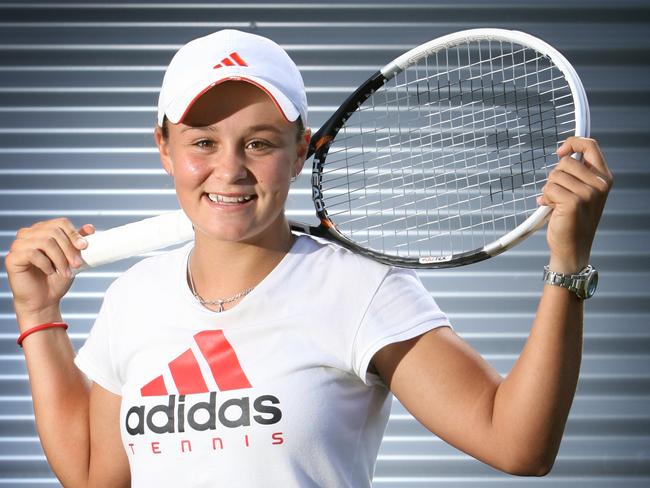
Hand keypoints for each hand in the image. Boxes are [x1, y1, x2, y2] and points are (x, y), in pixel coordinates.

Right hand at [5, 218, 95, 322]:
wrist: (44, 299)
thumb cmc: (57, 278)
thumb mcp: (72, 258)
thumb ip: (78, 242)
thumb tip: (89, 227)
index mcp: (43, 230)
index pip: (61, 223)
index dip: (74, 233)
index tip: (84, 246)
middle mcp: (29, 234)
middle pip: (54, 231)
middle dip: (69, 249)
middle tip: (77, 264)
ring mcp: (19, 245)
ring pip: (45, 242)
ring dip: (60, 259)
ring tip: (65, 272)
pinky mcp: (12, 257)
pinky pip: (32, 253)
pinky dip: (46, 264)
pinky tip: (49, 272)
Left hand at [537, 137, 612, 272]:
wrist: (573, 247)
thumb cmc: (574, 220)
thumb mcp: (583, 193)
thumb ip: (577, 174)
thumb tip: (563, 154)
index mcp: (604, 178)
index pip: (591, 146)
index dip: (573, 142)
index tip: (560, 150)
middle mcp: (599, 184)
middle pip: (565, 162)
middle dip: (555, 177)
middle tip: (559, 195)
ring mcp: (588, 193)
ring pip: (554, 175)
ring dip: (549, 190)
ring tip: (557, 204)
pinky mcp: (573, 202)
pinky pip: (548, 189)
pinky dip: (545, 199)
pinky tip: (553, 210)